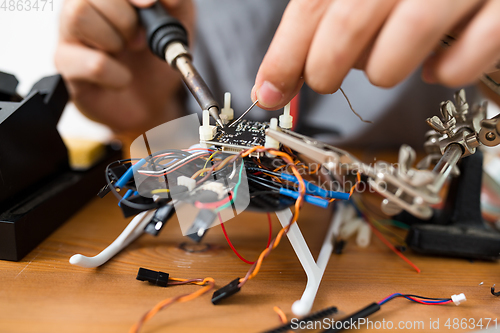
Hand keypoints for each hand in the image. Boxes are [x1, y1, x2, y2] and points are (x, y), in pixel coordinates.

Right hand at [55, 0, 193, 136]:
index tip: (149, 4)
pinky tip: (122, 78)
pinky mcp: (67, 69)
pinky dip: (118, 74)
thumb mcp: (177, 23)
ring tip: (125, 54)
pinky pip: (93, 64)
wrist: (151, 100)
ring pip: (79, 17)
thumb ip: (175, 2)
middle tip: (139, 40)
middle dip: (125, 18)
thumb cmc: (154, 58)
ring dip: (115, 40)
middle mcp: (79, 9)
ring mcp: (68, 37)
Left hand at [252, 0, 499, 109]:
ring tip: (389, 64)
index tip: (268, 91)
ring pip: (398, 49)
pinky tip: (437, 64)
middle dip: (324, 69)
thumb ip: (331, 16)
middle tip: (324, 79)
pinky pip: (462, 62)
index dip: (284, 56)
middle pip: (347, 26)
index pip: (312, 6)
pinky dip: (443, 74)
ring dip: (384, 71)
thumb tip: (279, 76)